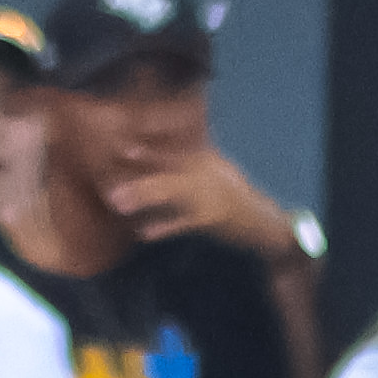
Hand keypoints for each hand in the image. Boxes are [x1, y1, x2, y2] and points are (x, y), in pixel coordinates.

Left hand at [100, 148, 293, 257]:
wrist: (265, 223)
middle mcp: (206, 170)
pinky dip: (164, 227)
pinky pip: (182, 222)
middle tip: (112, 171)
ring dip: (143, 195)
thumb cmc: (235, 200)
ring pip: (171, 191)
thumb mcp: (216, 171)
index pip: (173, 146)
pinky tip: (144, 233)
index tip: (123, 146)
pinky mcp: (212, 218)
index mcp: (205, 157)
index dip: (148, 143)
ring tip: (118, 202)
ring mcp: (210, 193)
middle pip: (167, 165)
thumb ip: (191, 161)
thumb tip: (158, 162)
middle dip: (139, 167)